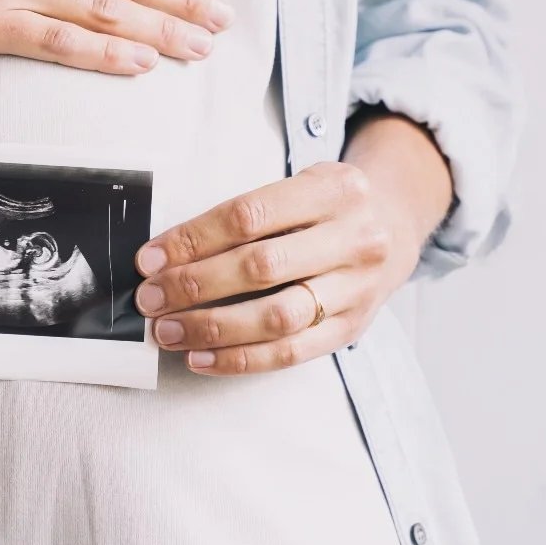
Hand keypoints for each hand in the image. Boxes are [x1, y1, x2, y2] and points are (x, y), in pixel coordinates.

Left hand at [131, 114, 452, 374]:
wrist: (395, 225)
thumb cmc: (326, 207)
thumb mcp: (299, 185)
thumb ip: (246, 214)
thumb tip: (165, 255)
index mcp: (334, 188)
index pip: (248, 215)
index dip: (192, 239)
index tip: (150, 259)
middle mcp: (354, 237)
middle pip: (261, 267)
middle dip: (194, 286)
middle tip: (150, 298)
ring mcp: (358, 287)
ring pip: (277, 317)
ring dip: (213, 328)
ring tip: (168, 331)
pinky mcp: (353, 327)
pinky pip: (292, 353)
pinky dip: (241, 359)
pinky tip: (201, 358)